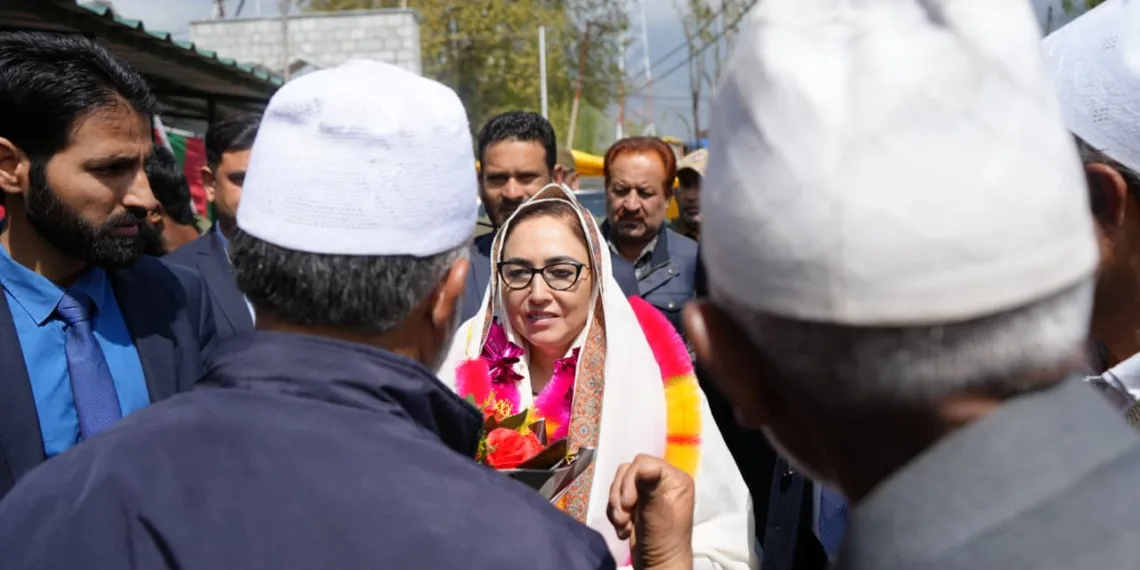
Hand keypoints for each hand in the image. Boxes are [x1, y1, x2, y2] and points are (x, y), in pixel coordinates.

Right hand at [607, 454, 694, 569]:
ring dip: (616, 506)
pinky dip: (615, 513)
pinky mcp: (636, 503)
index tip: (628, 505)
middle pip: (628, 471)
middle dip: (621, 496)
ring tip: (624, 526)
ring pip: (619, 483)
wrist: (656, 566)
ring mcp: (648, 492)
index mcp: (675, 479)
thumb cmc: (662, 542)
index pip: (643, 462)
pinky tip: (623, 529)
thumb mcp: (656, 515)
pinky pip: (615, 497)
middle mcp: (662, 481)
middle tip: (624, 519)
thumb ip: (650, 489)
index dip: (630, 481)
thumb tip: (647, 465)